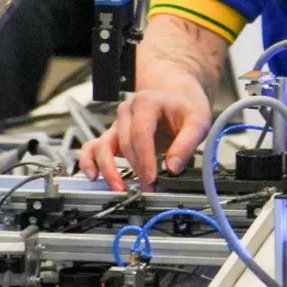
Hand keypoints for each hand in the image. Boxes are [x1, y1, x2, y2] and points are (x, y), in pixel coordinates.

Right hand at [77, 69, 210, 190]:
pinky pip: (92, 148)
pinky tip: (94, 176)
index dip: (145, 158)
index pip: (140, 133)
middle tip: (148, 188)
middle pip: (124, 143)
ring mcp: (117, 123)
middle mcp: (127, 111)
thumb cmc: (186, 108)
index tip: (152, 178)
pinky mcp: (113, 135)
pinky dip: (89, 161)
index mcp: (146, 102)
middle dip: (135, 169)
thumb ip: (186, 144)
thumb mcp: (197, 122)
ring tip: (119, 188)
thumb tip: (172, 168)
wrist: (179, 98)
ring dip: (108, 169)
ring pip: (102, 146)